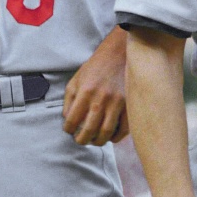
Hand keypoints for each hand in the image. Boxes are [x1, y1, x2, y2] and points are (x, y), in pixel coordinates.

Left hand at [63, 29, 127, 145]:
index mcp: (85, 92)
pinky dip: (116, 137)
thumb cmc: (95, 68)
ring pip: (106, 132)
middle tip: (80, 141)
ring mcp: (117, 103)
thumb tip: (67, 119)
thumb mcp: (76, 79)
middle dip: (82, 140)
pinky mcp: (129, 105)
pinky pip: (124, 128)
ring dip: (98, 141)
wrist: (118, 55)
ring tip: (94, 140)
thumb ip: (69, 100)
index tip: (69, 130)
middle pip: (89, 130)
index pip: (73, 119)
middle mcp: (101, 99)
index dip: (68, 129)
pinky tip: (110, 137)